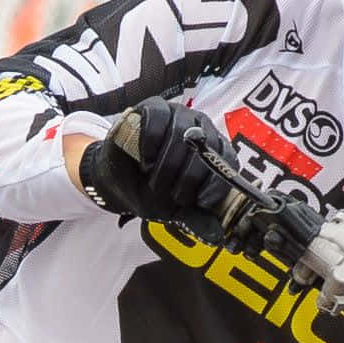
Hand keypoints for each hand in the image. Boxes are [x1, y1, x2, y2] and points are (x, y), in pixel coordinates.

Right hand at [75, 99, 251, 234]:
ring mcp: (177, 114)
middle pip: (204, 146)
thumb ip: (196, 217)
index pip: (226, 159)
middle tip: (171, 194)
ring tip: (153, 178)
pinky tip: (145, 159)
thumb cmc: (150, 191)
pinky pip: (157, 117)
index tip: (201, 200)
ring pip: (182, 131)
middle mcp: (200, 129)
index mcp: (212, 150)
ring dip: (167, 162)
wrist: (116, 181)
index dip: (215, 182)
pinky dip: (151, 141)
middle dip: (187, 177)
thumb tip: (218, 235)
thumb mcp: (174, 209)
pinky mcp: (153, 107)